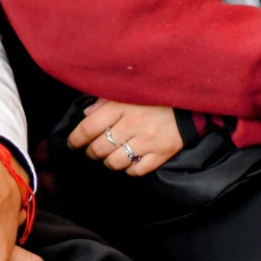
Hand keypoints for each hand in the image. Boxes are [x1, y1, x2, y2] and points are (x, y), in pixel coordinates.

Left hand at [68, 100, 183, 175]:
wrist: (188, 100)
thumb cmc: (153, 94)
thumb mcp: (126, 90)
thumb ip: (104, 101)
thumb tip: (86, 115)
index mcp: (120, 107)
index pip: (88, 128)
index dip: (76, 139)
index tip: (72, 143)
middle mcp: (132, 126)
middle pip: (100, 148)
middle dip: (91, 152)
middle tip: (91, 150)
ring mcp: (147, 141)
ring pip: (116, 162)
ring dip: (108, 161)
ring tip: (108, 157)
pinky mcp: (162, 153)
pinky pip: (137, 170)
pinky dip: (129, 169)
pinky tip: (127, 162)